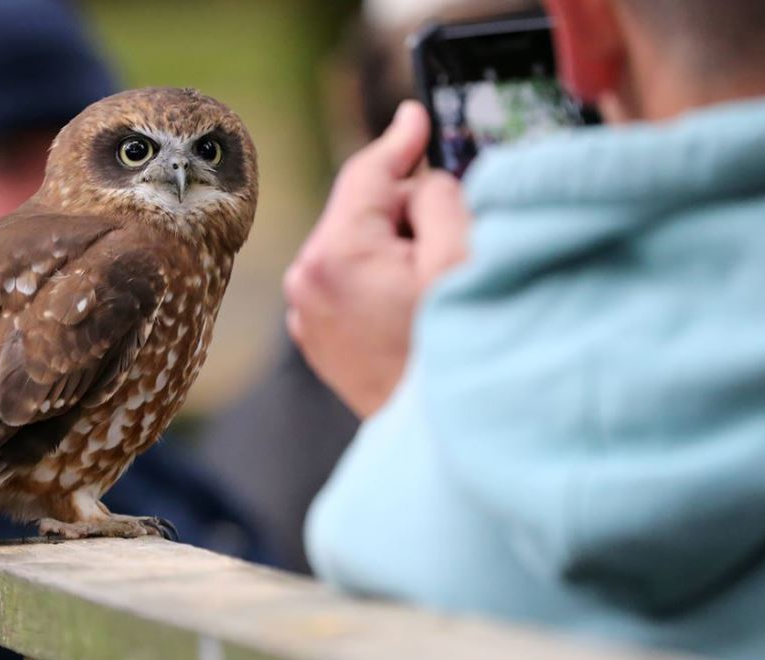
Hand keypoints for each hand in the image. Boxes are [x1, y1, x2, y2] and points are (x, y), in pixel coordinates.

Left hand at [283, 102, 470, 417]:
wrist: (431, 438)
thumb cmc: (452, 354)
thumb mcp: (459, 259)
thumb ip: (437, 198)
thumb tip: (421, 180)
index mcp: (333, 255)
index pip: (367, 174)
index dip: (400, 140)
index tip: (417, 116)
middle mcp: (305, 281)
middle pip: (364, 211)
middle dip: (407, 213)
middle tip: (451, 247)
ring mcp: (306, 314)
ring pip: (359, 248)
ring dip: (397, 250)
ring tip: (434, 292)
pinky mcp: (317, 339)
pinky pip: (352, 284)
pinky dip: (382, 281)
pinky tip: (414, 312)